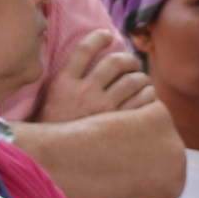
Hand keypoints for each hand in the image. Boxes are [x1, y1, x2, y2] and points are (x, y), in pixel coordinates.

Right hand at [36, 28, 153, 121]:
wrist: (50, 162)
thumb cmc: (52, 130)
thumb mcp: (49, 101)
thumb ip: (66, 80)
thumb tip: (83, 59)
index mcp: (63, 83)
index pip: (84, 49)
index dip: (98, 38)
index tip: (107, 35)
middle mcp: (84, 93)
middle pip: (115, 62)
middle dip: (129, 59)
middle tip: (132, 64)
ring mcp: (102, 110)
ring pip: (133, 82)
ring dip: (142, 78)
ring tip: (142, 82)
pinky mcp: (117, 127)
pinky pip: (142, 103)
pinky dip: (148, 97)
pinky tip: (146, 98)